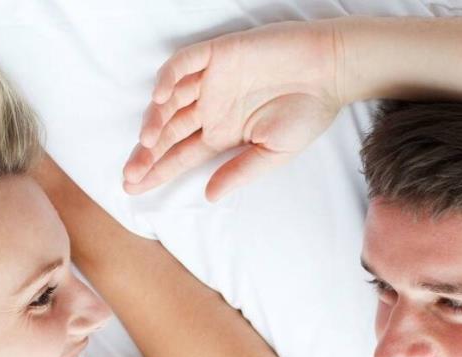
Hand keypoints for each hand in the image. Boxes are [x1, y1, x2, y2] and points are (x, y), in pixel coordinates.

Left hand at [122, 19, 344, 200]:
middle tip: (130, 173)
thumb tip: (210, 196)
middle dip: (146, 153)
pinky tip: (162, 96)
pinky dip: (170, 77)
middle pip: (167, 131)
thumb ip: (239, 172)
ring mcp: (212, 80)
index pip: (181, 154)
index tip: (135, 189)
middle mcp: (211, 107)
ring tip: (147, 140)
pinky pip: (185, 63)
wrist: (331, 71)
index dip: (158, 170)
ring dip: (155, 119)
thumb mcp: (274, 153)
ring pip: (170, 98)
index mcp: (223, 133)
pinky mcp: (218, 54)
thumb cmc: (308, 112)